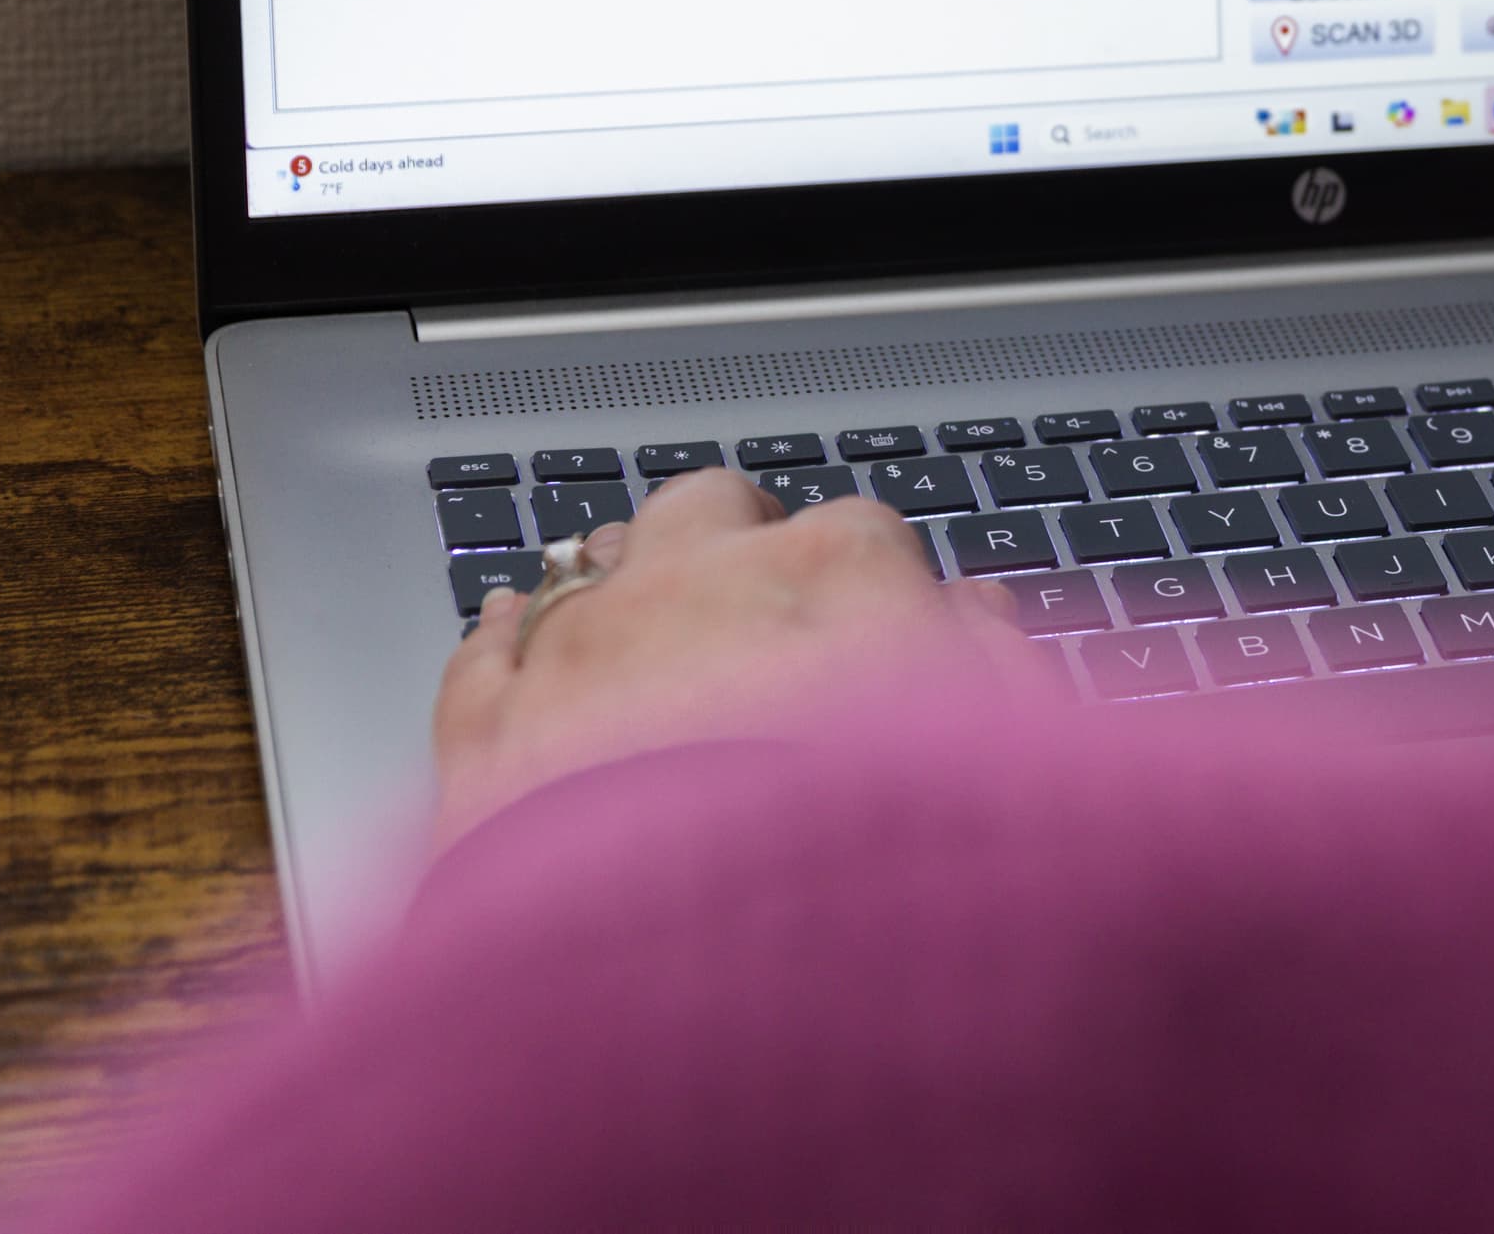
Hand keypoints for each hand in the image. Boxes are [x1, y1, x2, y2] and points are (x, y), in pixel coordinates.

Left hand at [435, 472, 1050, 848]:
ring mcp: (580, 647)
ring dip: (617, 580)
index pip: (862, 537)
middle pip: (713, 510)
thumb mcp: (1010, 762)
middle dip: (731, 543)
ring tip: (637, 622)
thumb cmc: (880, 872)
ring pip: (592, 561)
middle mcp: (700, 582)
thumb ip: (996, 669)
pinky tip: (509, 633)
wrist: (711, 983)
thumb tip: (980, 615)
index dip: (869, 590)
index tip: (875, 638)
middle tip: (755, 609)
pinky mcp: (488, 731)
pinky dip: (502, 637)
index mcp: (838, 575)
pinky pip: (484, 648)